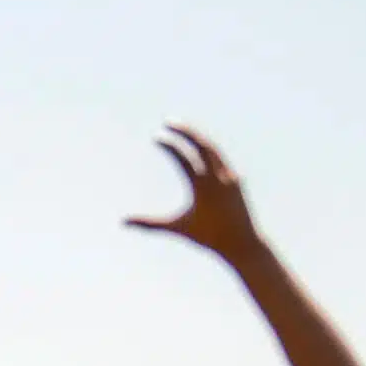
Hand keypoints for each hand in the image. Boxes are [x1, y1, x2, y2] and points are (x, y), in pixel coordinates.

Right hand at [124, 124, 261, 263]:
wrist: (242, 243)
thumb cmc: (207, 238)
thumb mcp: (177, 229)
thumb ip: (149, 224)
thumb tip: (124, 222)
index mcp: (203, 187)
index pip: (184, 158)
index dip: (169, 146)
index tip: (157, 137)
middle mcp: (219, 177)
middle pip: (202, 145)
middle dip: (185, 131)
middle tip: (169, 122)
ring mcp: (230, 176)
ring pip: (213, 149)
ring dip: (197, 137)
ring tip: (182, 129)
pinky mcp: (236, 179)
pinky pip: (221, 159)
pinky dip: (208, 149)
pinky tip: (199, 148)